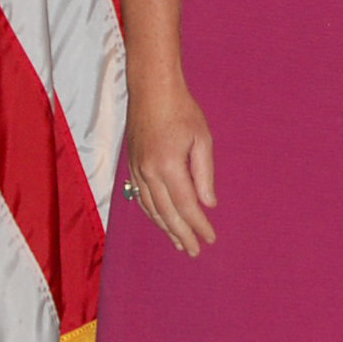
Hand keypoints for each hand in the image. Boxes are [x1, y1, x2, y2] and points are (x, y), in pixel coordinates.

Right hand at [123, 78, 216, 255]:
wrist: (151, 91)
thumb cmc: (182, 111)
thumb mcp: (202, 139)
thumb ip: (204, 174)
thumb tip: (208, 204)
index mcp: (168, 166)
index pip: (186, 205)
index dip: (198, 225)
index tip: (210, 239)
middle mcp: (149, 173)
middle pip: (167, 213)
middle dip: (182, 234)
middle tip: (195, 251)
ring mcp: (137, 171)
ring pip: (152, 209)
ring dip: (166, 228)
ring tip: (180, 242)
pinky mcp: (133, 166)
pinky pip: (142, 198)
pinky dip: (153, 214)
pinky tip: (162, 221)